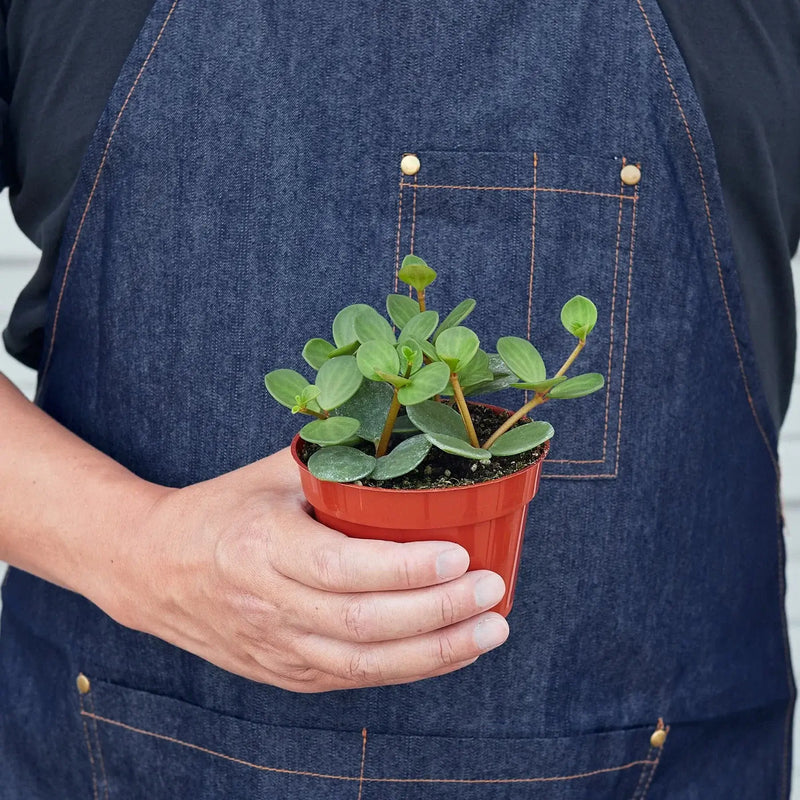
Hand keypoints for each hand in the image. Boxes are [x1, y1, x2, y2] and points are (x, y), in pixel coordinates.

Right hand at [107, 447, 509, 691]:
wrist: (152, 569)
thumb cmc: (219, 511)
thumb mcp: (269, 474)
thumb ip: (334, 461)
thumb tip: (408, 442)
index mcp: (262, 547)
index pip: (341, 568)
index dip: (404, 568)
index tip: (459, 555)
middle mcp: (268, 605)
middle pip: (362, 624)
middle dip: (437, 613)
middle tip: (493, 591)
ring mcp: (275, 647)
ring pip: (363, 665)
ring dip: (435, 652)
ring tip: (490, 629)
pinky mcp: (284, 672)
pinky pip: (354, 679)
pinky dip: (408, 668)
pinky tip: (451, 650)